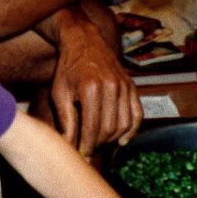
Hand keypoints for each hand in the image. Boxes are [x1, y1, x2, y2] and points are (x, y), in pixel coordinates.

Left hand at [50, 22, 141, 155]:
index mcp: (91, 88)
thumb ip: (65, 120)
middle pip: (110, 129)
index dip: (87, 146)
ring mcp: (124, 86)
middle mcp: (111, 87)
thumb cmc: (68, 69)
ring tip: (99, 143)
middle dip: (98, 144)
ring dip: (112, 139)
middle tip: (88, 150)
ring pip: (124, 124)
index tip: (80, 156)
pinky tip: (122, 140)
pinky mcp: (132, 86)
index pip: (93, 128)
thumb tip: (67, 147)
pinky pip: (137, 114)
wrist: (85, 41)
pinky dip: (132, 130)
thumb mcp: (59, 93)